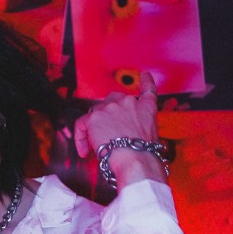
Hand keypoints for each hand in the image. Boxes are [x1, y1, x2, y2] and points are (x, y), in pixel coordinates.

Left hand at [73, 71, 167, 187]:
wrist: (136, 158)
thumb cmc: (144, 154)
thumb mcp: (151, 135)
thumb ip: (140, 127)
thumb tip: (128, 135)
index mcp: (146, 107)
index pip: (147, 90)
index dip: (145, 81)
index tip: (144, 75)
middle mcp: (128, 102)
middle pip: (112, 101)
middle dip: (107, 115)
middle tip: (106, 134)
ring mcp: (110, 107)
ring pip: (94, 113)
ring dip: (94, 129)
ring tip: (97, 147)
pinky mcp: (94, 117)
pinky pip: (81, 124)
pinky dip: (81, 138)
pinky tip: (85, 150)